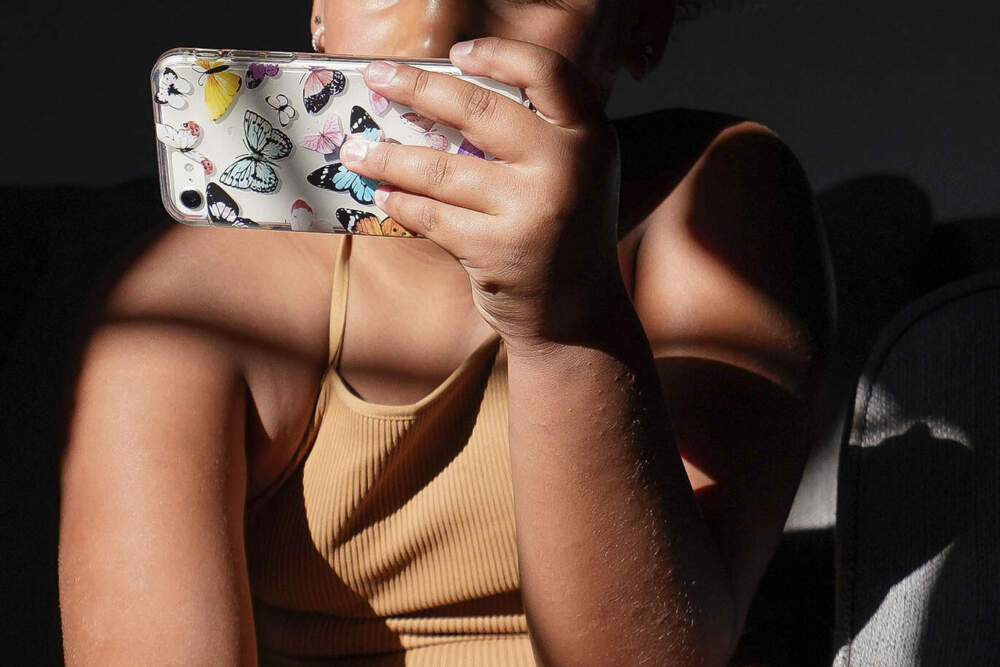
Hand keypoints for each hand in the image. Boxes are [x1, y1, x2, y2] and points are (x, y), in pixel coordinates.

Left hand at [339, 37, 626, 354]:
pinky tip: (383, 196)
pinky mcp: (497, 251)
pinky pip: (433, 216)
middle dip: (417, 88)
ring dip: (388, 157)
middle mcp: (567, 167)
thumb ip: (533, 136)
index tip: (456, 54)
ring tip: (356, 151)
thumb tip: (441, 99)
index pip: (547, 72)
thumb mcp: (574, 174)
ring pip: (441, 169)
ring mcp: (531, 210)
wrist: (579, 315)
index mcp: (589, 136)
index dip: (499, 54)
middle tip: (378, 78)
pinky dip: (402, 204)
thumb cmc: (563, 232)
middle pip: (478, 109)